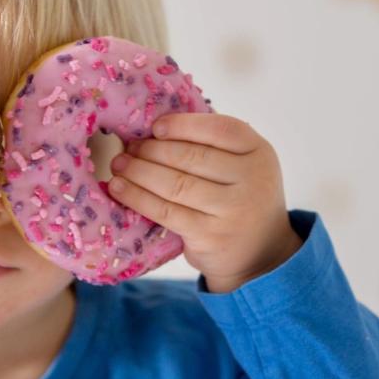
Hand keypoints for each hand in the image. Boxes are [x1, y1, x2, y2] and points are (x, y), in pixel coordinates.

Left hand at [107, 113, 303, 292]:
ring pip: (175, 184)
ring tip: (119, 165)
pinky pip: (166, 211)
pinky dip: (137, 197)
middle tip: (129, 148)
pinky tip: (119, 188)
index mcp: (259, 152)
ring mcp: (232, 210)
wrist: (260, 253)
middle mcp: (252, 179)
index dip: (183, 125)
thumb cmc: (239, 199)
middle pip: (192, 156)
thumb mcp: (242, 166)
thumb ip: (213, 147)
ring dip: (139, 172)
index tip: (155, 127)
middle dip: (152, 150)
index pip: (220, 129)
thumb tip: (154, 130)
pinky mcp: (210, 236)